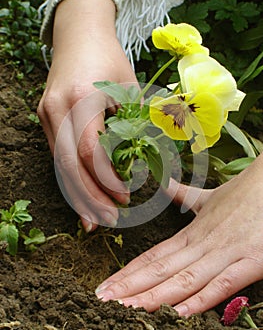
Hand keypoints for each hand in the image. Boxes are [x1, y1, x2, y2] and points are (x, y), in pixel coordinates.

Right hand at [38, 0, 136, 230]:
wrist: (78, 34)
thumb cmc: (109, 57)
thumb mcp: (128, 86)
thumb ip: (133, 123)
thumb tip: (141, 163)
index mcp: (80, 97)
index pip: (90, 151)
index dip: (107, 179)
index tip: (125, 197)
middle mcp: (57, 109)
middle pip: (69, 165)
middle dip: (89, 197)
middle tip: (109, 219)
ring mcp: (47, 115)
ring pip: (59, 166)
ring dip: (77, 195)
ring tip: (92, 220)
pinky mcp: (46, 120)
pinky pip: (58, 157)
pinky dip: (70, 180)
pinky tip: (79, 198)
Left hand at [95, 153, 262, 315]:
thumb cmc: (241, 195)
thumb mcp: (207, 197)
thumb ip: (184, 194)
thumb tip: (165, 182)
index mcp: (191, 234)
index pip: (154, 255)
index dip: (129, 271)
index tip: (107, 284)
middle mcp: (202, 245)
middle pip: (161, 269)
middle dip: (131, 286)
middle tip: (103, 298)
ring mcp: (225, 253)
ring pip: (185, 279)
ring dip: (155, 295)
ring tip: (128, 308)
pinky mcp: (250, 262)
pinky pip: (222, 284)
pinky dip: (201, 299)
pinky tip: (178, 313)